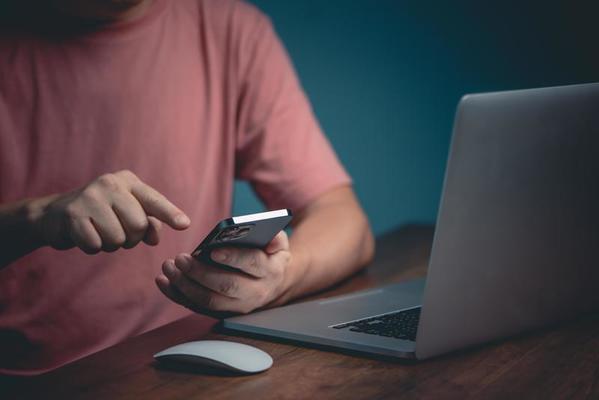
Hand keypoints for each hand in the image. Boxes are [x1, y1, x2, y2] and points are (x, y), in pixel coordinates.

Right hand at [29, 170, 189, 253]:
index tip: (185, 225)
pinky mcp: (73, 215)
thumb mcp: (127, 212)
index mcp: (128, 181)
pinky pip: (96, 245)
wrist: (55, 215)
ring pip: (118, 239)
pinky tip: (86, 235)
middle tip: (117, 231)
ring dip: (111, 244)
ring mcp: (90, 198)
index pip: (154, 200)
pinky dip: (93, 247)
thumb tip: (154, 237)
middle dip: (131, 238)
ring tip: (100, 231)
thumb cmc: (102, 214)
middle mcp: (110, 184)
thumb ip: (148, 223)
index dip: (170, 213)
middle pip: (138, 225)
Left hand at [156, 231, 292, 314]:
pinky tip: (163, 282)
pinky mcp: (222, 312)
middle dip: (201, 273)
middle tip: (181, 258)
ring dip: (185, 286)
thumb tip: (270, 238)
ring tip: (169, 267)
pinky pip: (197, 307)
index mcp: (270, 270)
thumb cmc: (269, 255)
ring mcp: (237, 306)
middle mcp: (255, 292)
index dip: (233, 257)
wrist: (273, 283)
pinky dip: (178, 296)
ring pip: (210, 301)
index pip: (253, 264)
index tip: (213, 251)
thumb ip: (275, 237)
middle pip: (227, 286)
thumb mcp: (279, 243)